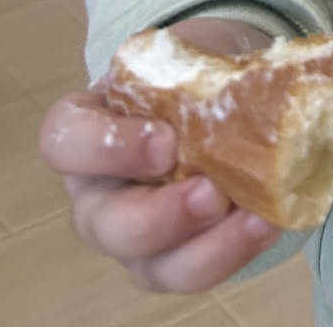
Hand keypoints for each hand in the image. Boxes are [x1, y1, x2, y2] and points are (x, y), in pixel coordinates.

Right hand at [37, 16, 278, 292]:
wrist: (212, 101)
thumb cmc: (183, 78)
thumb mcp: (180, 61)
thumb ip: (195, 70)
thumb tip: (252, 76)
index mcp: (85, 133)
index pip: (65, 141)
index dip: (108, 147)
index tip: (165, 139)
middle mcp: (100, 194)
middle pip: (106, 225)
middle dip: (159, 218)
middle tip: (211, 193)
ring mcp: (135, 238)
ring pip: (153, 267)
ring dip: (206, 250)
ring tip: (253, 219)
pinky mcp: (175, 259)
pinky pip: (197, 271)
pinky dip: (235, 250)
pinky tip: (267, 223)